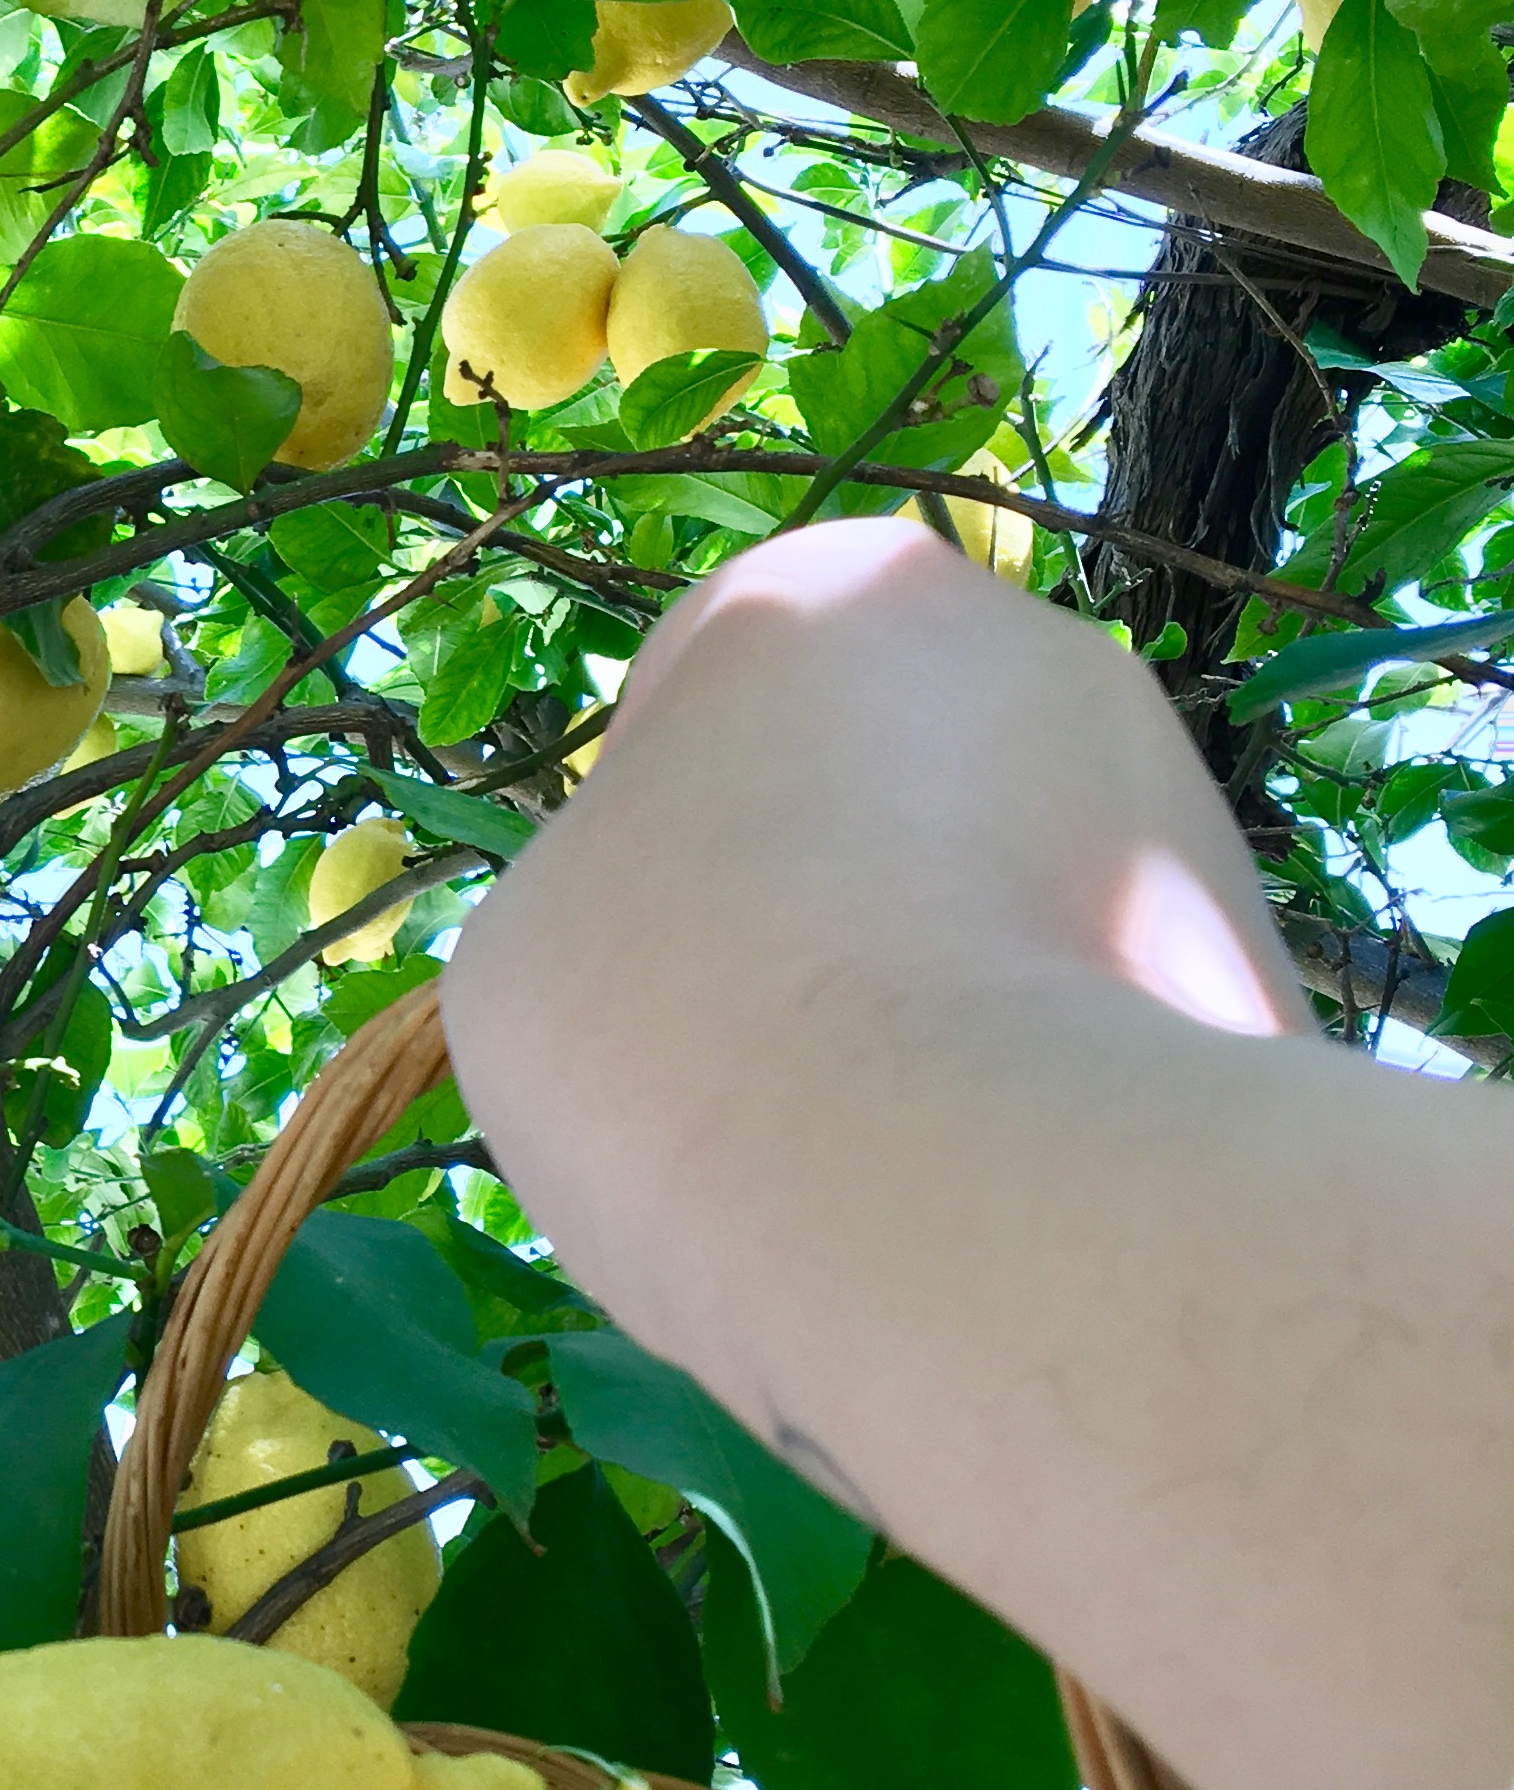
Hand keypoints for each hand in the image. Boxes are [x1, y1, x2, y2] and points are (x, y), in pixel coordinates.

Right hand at [445, 521, 1298, 1398]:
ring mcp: (1166, 798)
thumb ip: (620, 908)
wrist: (940, 1196)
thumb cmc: (668, 1021)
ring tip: (875, 1162)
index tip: (639, 987)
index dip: (652, 855)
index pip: (707, 706)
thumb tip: (718, 973)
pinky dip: (1053, 1101)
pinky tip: (993, 1198)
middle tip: (754, 1075)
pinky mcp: (1253, 961)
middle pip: (884, 794)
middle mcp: (1025, 651)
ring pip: (1009, 908)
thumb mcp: (535, 944)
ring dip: (950, 1008)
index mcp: (825, 591)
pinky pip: (1108, 1027)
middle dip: (831, 917)